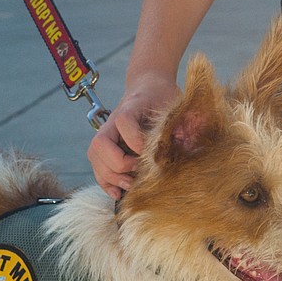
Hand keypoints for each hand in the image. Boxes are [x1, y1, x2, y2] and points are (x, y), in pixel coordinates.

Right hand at [88, 72, 179, 199]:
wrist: (147, 88)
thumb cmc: (161, 97)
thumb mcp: (171, 104)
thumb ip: (178, 122)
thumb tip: (184, 144)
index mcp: (129, 108)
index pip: (124, 122)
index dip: (137, 142)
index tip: (152, 152)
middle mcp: (111, 123)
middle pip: (102, 147)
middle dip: (122, 164)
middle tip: (141, 170)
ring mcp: (104, 136)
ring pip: (96, 160)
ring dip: (113, 177)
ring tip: (132, 185)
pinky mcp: (103, 149)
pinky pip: (97, 168)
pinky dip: (105, 183)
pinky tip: (118, 192)